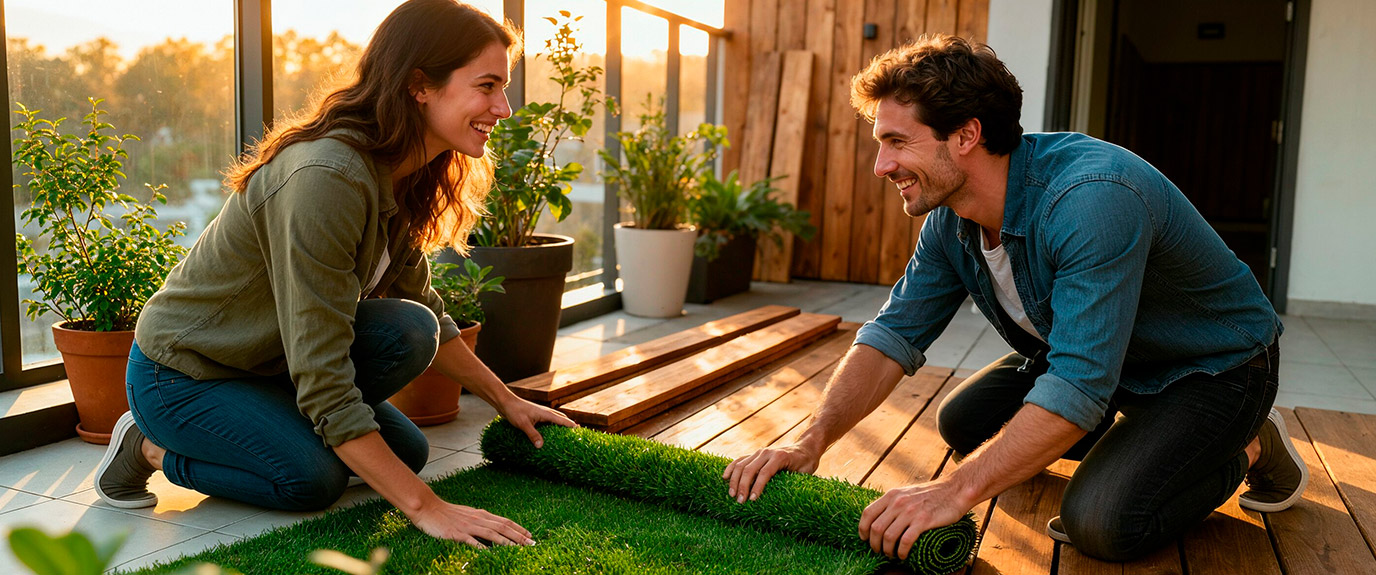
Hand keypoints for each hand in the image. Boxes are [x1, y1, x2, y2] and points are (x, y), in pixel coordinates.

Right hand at [409, 499, 534, 547]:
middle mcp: (477, 519)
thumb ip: (480, 521)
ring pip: (492, 534)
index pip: (505, 521)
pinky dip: (482, 547)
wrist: (427, 508)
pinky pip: (471, 541)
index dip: (519, 529)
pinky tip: (491, 554)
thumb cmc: (446, 513)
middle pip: (503, 527)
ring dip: (507, 542)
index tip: (530, 536)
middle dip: (519, 536)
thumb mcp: (467, 515)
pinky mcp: (456, 533)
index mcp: (481, 514)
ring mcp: (468, 526)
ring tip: (519, 549)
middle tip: (532, 544)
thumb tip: (493, 529)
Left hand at [498, 396, 576, 447]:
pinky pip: (547, 422)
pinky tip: (549, 433)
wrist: (505, 402)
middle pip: (561, 419)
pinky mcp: (535, 417)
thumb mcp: (524, 424)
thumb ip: (533, 435)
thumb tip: (541, 446)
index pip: (563, 420)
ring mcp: (540, 414)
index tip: (580, 432)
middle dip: (569, 426)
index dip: (571, 426)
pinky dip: (552, 426)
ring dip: (561, 425)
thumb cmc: (514, 411)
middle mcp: (545, 413)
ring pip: (555, 419)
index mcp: (546, 413)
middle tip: (576, 434)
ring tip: (565, 434)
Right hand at [722, 443, 820, 502]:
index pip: (765, 473)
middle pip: (750, 469)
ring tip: (732, 495)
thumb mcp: (805, 473)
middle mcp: (767, 452)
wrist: (805, 448)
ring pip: (742, 465)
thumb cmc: (806, 464)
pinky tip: (724, 478)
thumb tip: (786, 500)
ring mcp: (759, 452)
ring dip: (735, 480)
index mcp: (780, 457)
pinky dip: (731, 468)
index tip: (752, 500)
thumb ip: (794, 482)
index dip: (757, 487)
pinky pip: (739, 460)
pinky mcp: (755, 454)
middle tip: (740, 501)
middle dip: (743, 486)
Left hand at [859, 478, 971, 559]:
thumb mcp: (907, 492)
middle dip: (874, 544)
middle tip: (879, 551)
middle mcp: (898, 502)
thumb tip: (881, 517)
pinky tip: (903, 555)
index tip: (865, 539)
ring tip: (892, 555)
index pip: (867, 513)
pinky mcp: (923, 520)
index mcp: (892, 495)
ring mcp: (910, 511)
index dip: (862, 529)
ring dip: (887, 550)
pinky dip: (901, 551)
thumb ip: (894, 502)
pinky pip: (905, 540)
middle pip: (875, 528)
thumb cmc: (932, 494)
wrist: (955, 489)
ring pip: (888, 536)